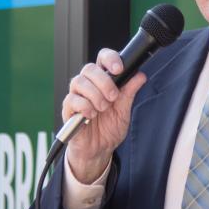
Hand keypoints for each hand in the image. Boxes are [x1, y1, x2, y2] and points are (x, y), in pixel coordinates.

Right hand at [62, 48, 146, 182]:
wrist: (99, 150)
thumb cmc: (109, 129)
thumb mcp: (124, 110)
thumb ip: (130, 92)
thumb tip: (140, 75)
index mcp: (103, 81)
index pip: (102, 59)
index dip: (110, 58)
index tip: (119, 69)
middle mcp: (88, 85)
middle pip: (89, 68)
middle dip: (104, 81)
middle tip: (113, 97)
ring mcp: (77, 96)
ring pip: (79, 82)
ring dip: (95, 95)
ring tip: (103, 109)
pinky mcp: (68, 109)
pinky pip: (72, 100)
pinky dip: (85, 106)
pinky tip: (91, 115)